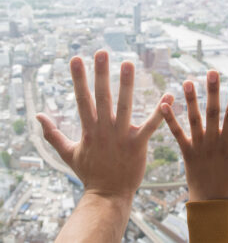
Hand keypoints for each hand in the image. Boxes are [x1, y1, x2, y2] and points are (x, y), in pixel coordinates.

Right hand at [36, 50, 172, 198]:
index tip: (76, 59)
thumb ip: (52, 134)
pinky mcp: (138, 145)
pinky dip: (160, 111)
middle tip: (102, 52)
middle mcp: (104, 130)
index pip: (81, 99)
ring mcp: (122, 137)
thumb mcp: (67, 153)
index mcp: (89, 130)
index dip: (78, 78)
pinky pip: (151, 125)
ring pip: (125, 107)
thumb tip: (38, 116)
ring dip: (127, 85)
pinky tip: (169, 96)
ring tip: (128, 64)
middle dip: (101, 74)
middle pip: (101, 98)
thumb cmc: (89, 173)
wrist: (108, 195)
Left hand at [160, 70, 227, 200]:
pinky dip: (170, 120)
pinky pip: (177, 134)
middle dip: (213, 91)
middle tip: (211, 72)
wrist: (211, 204)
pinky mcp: (185, 152)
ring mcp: (197, 146)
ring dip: (190, 101)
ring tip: (187, 82)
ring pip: (194, 119)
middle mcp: (212, 141)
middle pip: (213, 112)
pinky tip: (164, 105)